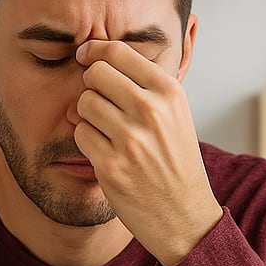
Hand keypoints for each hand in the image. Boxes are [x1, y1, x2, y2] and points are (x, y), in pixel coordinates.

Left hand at [72, 39, 222, 265]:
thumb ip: (143, 83)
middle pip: (96, 75)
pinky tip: (106, 152)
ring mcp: (130, 139)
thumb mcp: (175, 113)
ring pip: (85, 104)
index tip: (85, 56)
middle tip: (102, 103)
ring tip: (108, 131)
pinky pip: (81, 134)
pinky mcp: (112, 166)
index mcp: (169, 92)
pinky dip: (88, 141)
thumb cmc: (176, 161)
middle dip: (92, 86)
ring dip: (89, 116)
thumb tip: (97, 54)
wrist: (184, 214)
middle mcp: (151, 111)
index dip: (94, 51)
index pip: (118, 52)